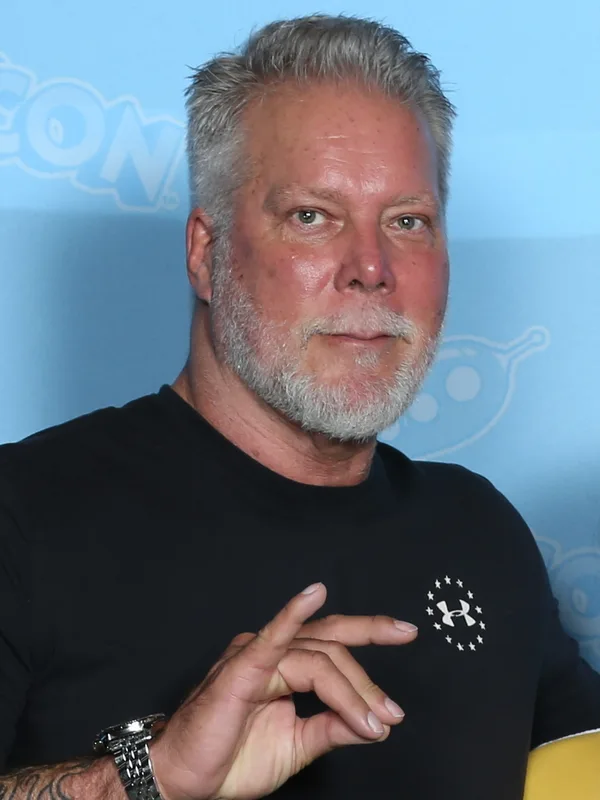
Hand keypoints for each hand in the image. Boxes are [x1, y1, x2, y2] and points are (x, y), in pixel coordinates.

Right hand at [150, 582, 416, 799]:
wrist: (187, 780)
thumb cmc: (231, 758)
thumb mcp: (297, 745)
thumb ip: (333, 728)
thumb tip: (377, 724)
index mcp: (285, 664)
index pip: (334, 653)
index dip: (368, 676)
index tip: (395, 709)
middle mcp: (273, 650)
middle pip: (332, 646)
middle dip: (369, 675)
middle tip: (393, 710)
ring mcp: (257, 654)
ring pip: (317, 657)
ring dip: (351, 689)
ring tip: (373, 720)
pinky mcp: (242, 667)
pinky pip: (271, 636)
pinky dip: (292, 614)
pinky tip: (313, 595)